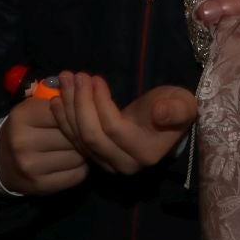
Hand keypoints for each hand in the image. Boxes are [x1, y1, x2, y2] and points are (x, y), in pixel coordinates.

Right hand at [0, 93, 87, 194]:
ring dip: (83, 152)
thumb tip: (88, 94)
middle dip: (82, 134)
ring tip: (79, 147)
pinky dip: (80, 168)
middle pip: (72, 135)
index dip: (76, 113)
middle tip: (85, 133)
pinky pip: (75, 175)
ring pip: (76, 156)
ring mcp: (31, 166)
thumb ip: (58, 100)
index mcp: (23, 116)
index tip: (79, 114)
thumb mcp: (32, 108)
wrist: (0, 161)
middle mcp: (24, 141)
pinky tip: (74, 162)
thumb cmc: (24, 129)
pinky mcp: (40, 186)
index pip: (64, 111)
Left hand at [52, 73, 197, 174]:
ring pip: (80, 139)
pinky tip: (56, 100)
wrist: (166, 122)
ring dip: (69, 107)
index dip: (100, 103)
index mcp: (145, 152)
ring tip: (65, 80)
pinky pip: (75, 141)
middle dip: (79, 103)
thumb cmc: (174, 108)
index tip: (96, 78)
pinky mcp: (96, 158)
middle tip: (75, 75)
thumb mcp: (182, 104)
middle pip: (92, 136)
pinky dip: (63, 120)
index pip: (113, 129)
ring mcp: (107, 163)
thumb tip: (160, 113)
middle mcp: (124, 163)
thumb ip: (176, 109)